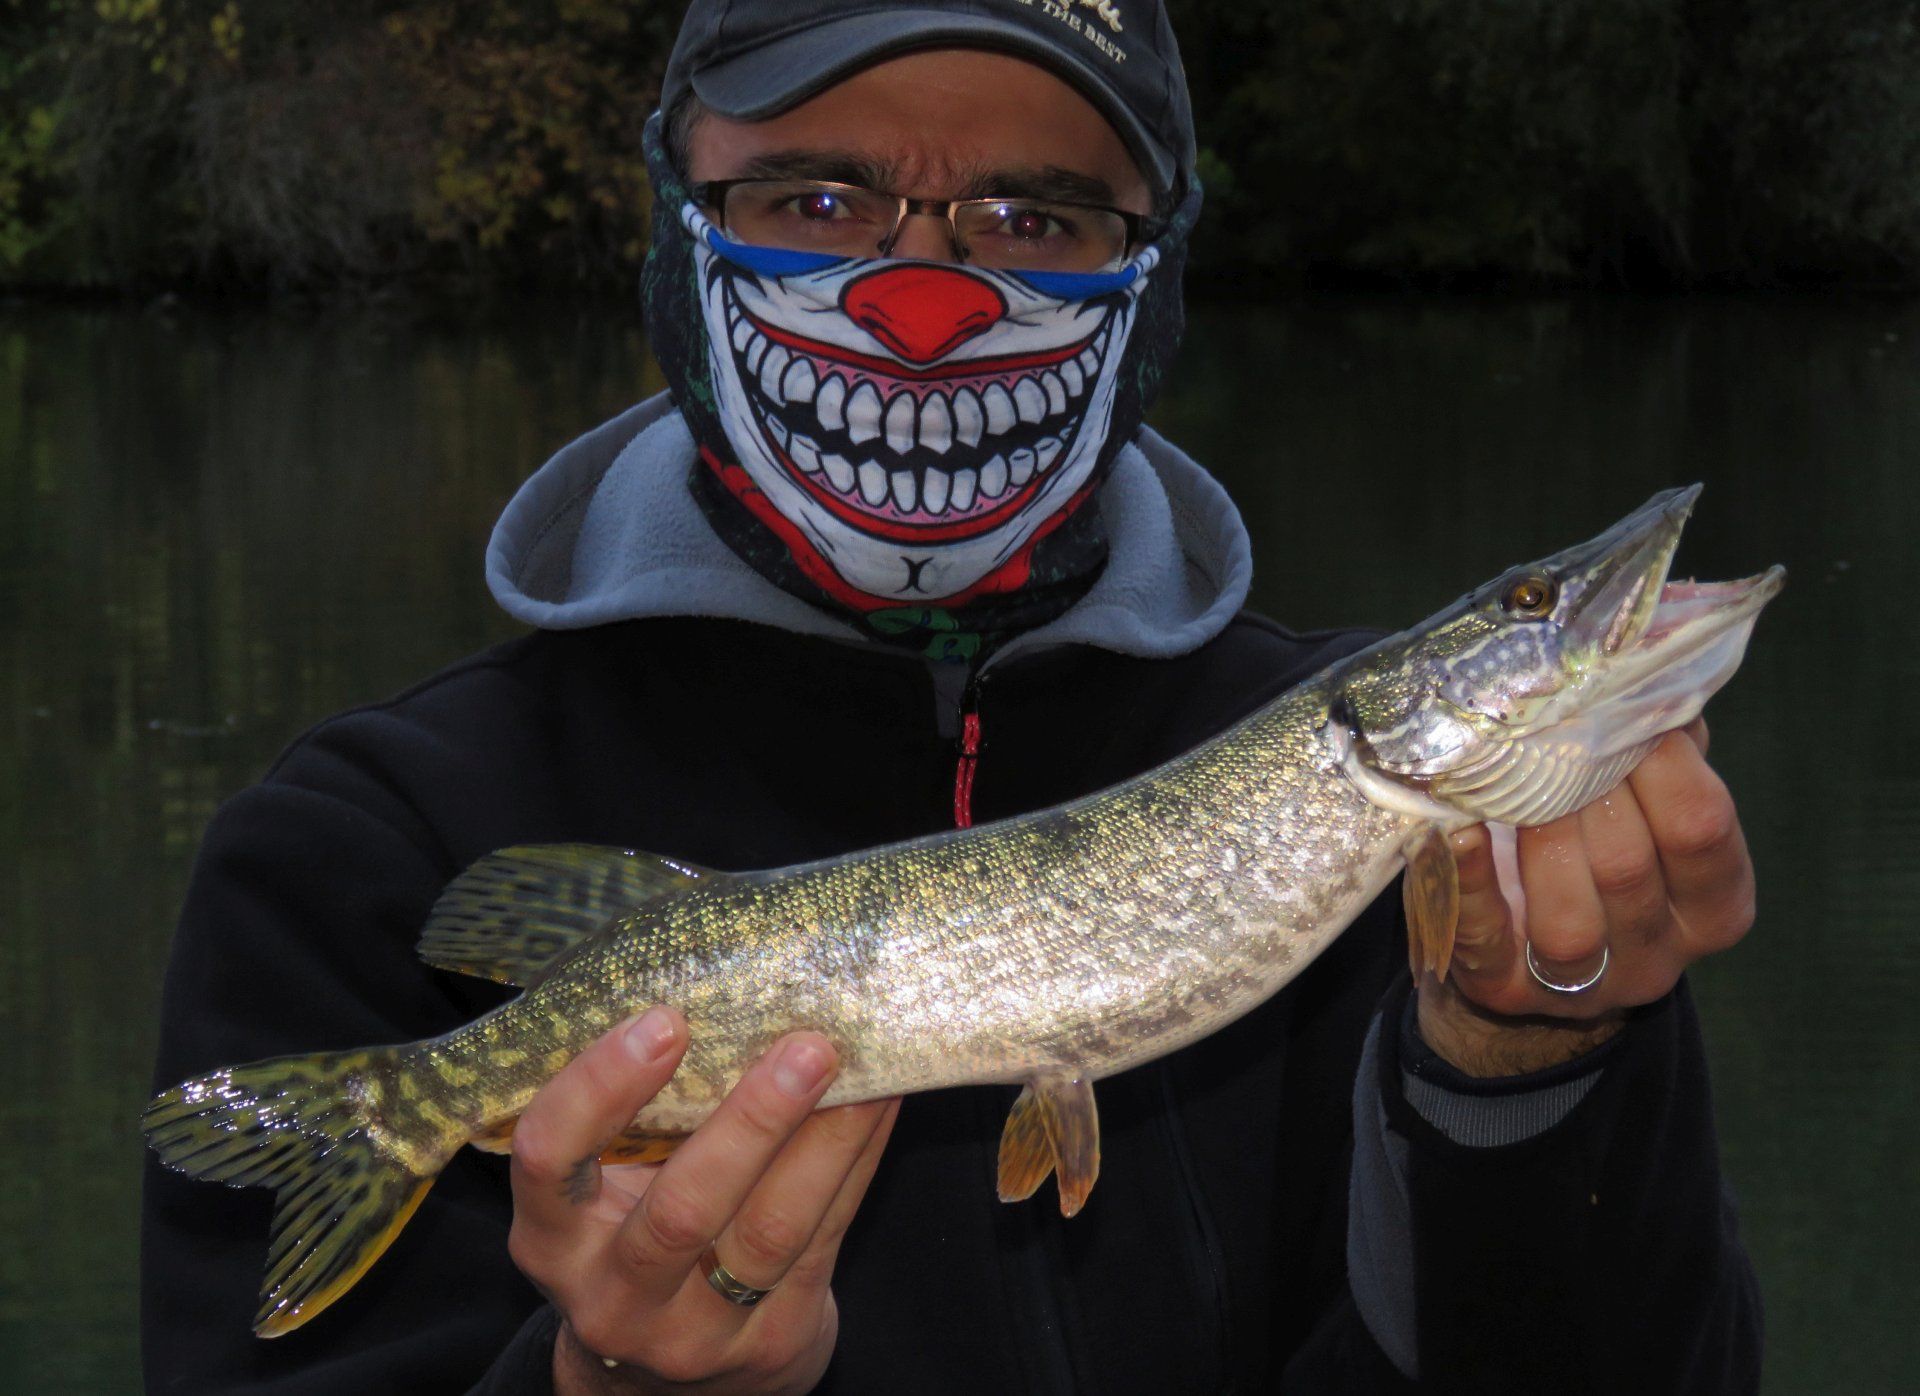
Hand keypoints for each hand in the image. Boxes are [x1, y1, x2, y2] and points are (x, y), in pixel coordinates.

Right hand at [506, 1006, 899, 1393]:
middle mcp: (612, 1293)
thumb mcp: (605, 1189)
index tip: (664, 1020)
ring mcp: (692, 1333)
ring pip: (770, 1231)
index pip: (548, 1159)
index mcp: (551, 1235)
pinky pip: (823, 1240)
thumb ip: (635, 1118)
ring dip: (826, 1140)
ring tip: (862, 1069)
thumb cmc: (634, 1235)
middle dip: (751, 1123)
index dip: (600, 1088)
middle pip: (681, 1210)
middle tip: (805, 1045)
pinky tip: (880, 1104)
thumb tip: (720, 987)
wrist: (670, 1373)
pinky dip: (855, 1163)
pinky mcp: (770, 1344)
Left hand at [1418, 721, 1755, 1076]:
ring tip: (1509, 786)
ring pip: (1568, 921)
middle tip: (1550, 737)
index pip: (1702, 829)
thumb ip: (1659, 751)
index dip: (1663, 765)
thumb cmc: (1590, 847)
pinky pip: (1485, 938)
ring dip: (1535, 840)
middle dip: (1587, 792)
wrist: (1520, 944)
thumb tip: (1650, 683)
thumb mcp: (1640, 804)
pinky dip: (1470, 881)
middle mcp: (1658, 954)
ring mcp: (1582, 985)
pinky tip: (1456, 831)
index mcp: (1714, 903)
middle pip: (1629, 869)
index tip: (1618, 712)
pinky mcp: (1503, 989)